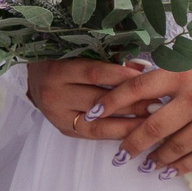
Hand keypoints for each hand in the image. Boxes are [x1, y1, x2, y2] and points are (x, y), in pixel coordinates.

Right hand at [24, 58, 148, 140]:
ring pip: (97, 125)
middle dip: (131, 104)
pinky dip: (115, 133)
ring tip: (151, 122)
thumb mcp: (80, 54)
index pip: (95, 73)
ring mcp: (57, 116)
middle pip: (98, 101)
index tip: (149, 79)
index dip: (123, 76)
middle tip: (157, 104)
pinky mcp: (63, 130)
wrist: (33, 79)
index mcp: (58, 70)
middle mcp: (54, 95)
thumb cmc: (62, 60)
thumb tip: (142, 69)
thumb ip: (108, 61)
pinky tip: (134, 131)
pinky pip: (93, 135)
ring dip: (127, 124)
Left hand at [90, 38, 191, 177]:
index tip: (92, 113)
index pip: (137, 89)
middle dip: (130, 141)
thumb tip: (142, 91)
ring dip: (155, 158)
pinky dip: (180, 166)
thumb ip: (173, 75)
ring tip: (144, 164)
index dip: (111, 102)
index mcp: (184, 73)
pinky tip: (168, 169)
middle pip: (151, 125)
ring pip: (174, 147)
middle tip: (119, 152)